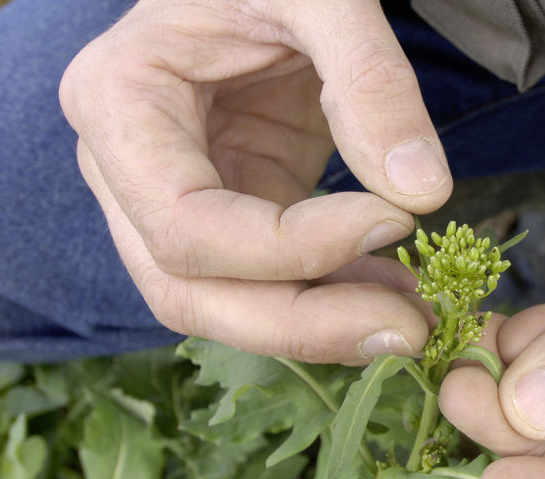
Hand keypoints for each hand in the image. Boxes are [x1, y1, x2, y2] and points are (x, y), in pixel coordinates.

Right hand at [59, 0, 450, 361]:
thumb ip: (371, 81)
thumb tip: (424, 191)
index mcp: (119, 102)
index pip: (186, 225)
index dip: (291, 248)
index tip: (394, 220)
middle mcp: (128, 168)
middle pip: (189, 290)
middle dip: (302, 324)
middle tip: (409, 331)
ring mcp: (175, 197)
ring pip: (226, 303)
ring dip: (320, 326)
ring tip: (413, 318)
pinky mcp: (230, 209)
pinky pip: (270, 281)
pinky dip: (333, 297)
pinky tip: (396, 293)